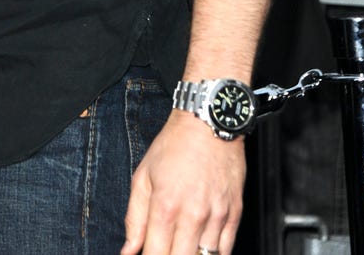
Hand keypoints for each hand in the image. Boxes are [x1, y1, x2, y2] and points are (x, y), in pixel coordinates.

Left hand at [122, 113, 244, 254]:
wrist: (207, 121)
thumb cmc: (174, 145)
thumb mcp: (143, 175)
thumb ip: (135, 217)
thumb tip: (129, 251)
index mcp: (165, 206)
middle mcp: (192, 215)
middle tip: (165, 250)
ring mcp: (216, 216)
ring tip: (183, 246)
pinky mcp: (235, 212)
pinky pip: (226, 250)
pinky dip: (214, 254)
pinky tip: (202, 248)